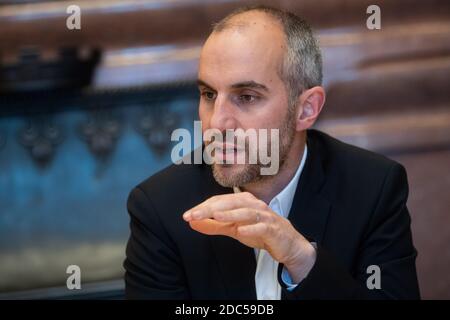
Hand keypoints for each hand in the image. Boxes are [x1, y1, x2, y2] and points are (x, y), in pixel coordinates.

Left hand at [182, 192, 315, 282]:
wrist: (286, 243)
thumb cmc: (259, 231)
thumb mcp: (234, 228)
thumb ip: (214, 225)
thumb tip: (192, 222)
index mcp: (242, 201)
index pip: (219, 201)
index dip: (203, 207)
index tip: (187, 215)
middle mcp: (253, 205)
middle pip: (230, 203)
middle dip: (210, 209)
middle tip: (194, 215)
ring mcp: (264, 215)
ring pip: (246, 212)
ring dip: (230, 214)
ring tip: (216, 216)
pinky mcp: (273, 228)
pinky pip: (262, 227)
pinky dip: (251, 228)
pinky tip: (241, 231)